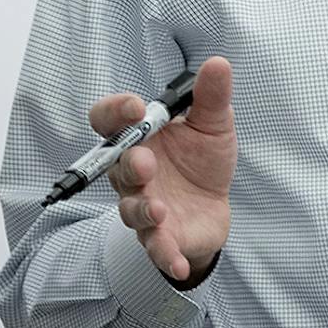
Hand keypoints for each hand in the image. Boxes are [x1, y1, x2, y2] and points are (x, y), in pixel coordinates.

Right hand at [90, 56, 235, 282]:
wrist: (213, 205)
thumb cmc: (201, 160)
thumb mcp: (214, 124)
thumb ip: (211, 97)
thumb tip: (218, 63)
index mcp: (139, 138)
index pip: (109, 120)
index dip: (115, 112)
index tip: (136, 107)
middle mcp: (133, 172)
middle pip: (117, 167)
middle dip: (129, 164)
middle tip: (145, 162)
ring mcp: (144, 205)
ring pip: (130, 209)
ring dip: (141, 209)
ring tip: (158, 208)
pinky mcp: (161, 236)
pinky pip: (155, 247)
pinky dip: (163, 256)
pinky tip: (176, 263)